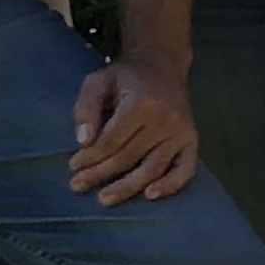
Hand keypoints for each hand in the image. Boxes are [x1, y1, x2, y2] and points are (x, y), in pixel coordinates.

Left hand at [67, 57, 198, 203]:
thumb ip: (86, 109)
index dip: (90, 157)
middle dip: (100, 173)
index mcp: (141, 103)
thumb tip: (83, 142)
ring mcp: (181, 131)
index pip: (111, 140)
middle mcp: (165, 119)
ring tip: (104, 199)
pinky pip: (185, 168)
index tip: (72, 166)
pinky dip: (170, 185)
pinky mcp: (191, 139)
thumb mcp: (98, 81)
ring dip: (127, 187)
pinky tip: (150, 196)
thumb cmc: (124, 77)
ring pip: (152, 168)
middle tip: (77, 185)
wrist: (162, 65)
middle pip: (129, 156)